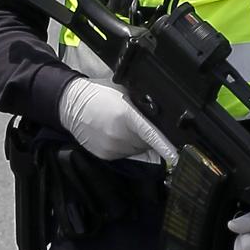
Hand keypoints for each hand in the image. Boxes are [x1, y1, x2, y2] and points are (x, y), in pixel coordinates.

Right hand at [57, 77, 177, 162]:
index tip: (177, 154)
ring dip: (137, 143)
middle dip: (148, 136)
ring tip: (125, 128)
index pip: (151, 134)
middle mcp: (119, 135)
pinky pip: (125, 154)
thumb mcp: (123, 93)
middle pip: (146, 143)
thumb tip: (160, 116)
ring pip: (137, 151)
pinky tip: (116, 134)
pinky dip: (125, 146)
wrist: (71, 104)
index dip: (165, 145)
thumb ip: (142, 106)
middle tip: (140, 123)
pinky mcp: (105, 155)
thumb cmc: (99, 95)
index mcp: (125, 116)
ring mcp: (111, 147)